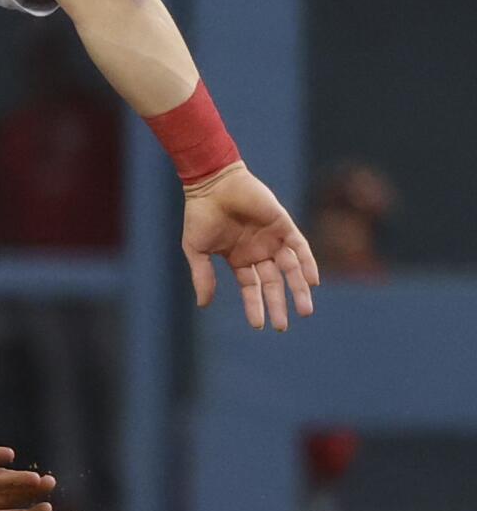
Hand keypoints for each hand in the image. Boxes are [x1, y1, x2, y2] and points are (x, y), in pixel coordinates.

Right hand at [180, 164, 319, 330]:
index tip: (259, 325)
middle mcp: (258, 251)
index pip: (251, 287)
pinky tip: (312, 281)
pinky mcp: (283, 225)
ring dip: (298, 289)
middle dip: (278, 304)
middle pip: (273, 283)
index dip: (255, 306)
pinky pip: (300, 248)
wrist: (213, 184)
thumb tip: (204, 304)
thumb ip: (203, 276)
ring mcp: (272, 239)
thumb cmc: (200, 215)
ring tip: (305, 311)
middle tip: (283, 326)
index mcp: (238, 259)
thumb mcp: (197, 250)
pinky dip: (308, 263)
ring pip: (290, 269)